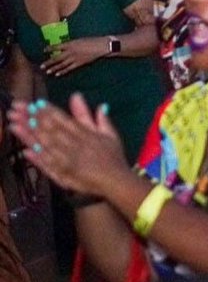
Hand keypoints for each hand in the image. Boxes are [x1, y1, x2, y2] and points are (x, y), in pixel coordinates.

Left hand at [8, 94, 128, 196]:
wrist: (116, 181)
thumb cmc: (113, 157)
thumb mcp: (109, 134)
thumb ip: (96, 118)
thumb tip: (89, 100)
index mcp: (86, 134)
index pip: (65, 120)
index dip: (49, 111)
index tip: (36, 103)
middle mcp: (76, 145)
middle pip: (52, 130)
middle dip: (34, 119)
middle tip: (18, 109)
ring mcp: (69, 160)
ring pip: (48, 145)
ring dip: (31, 135)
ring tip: (16, 124)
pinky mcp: (65, 174)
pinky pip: (49, 165)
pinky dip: (38, 158)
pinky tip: (26, 151)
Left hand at [41, 37, 107, 75]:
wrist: (100, 46)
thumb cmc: (91, 40)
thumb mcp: (79, 40)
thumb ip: (71, 44)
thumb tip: (64, 47)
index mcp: (70, 44)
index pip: (57, 46)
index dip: (50, 48)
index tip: (44, 50)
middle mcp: (70, 52)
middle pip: (57, 58)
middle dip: (49, 62)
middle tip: (41, 66)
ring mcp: (74, 58)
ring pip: (61, 64)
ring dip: (54, 68)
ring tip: (47, 72)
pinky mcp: (79, 63)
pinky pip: (69, 68)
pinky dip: (63, 71)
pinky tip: (57, 74)